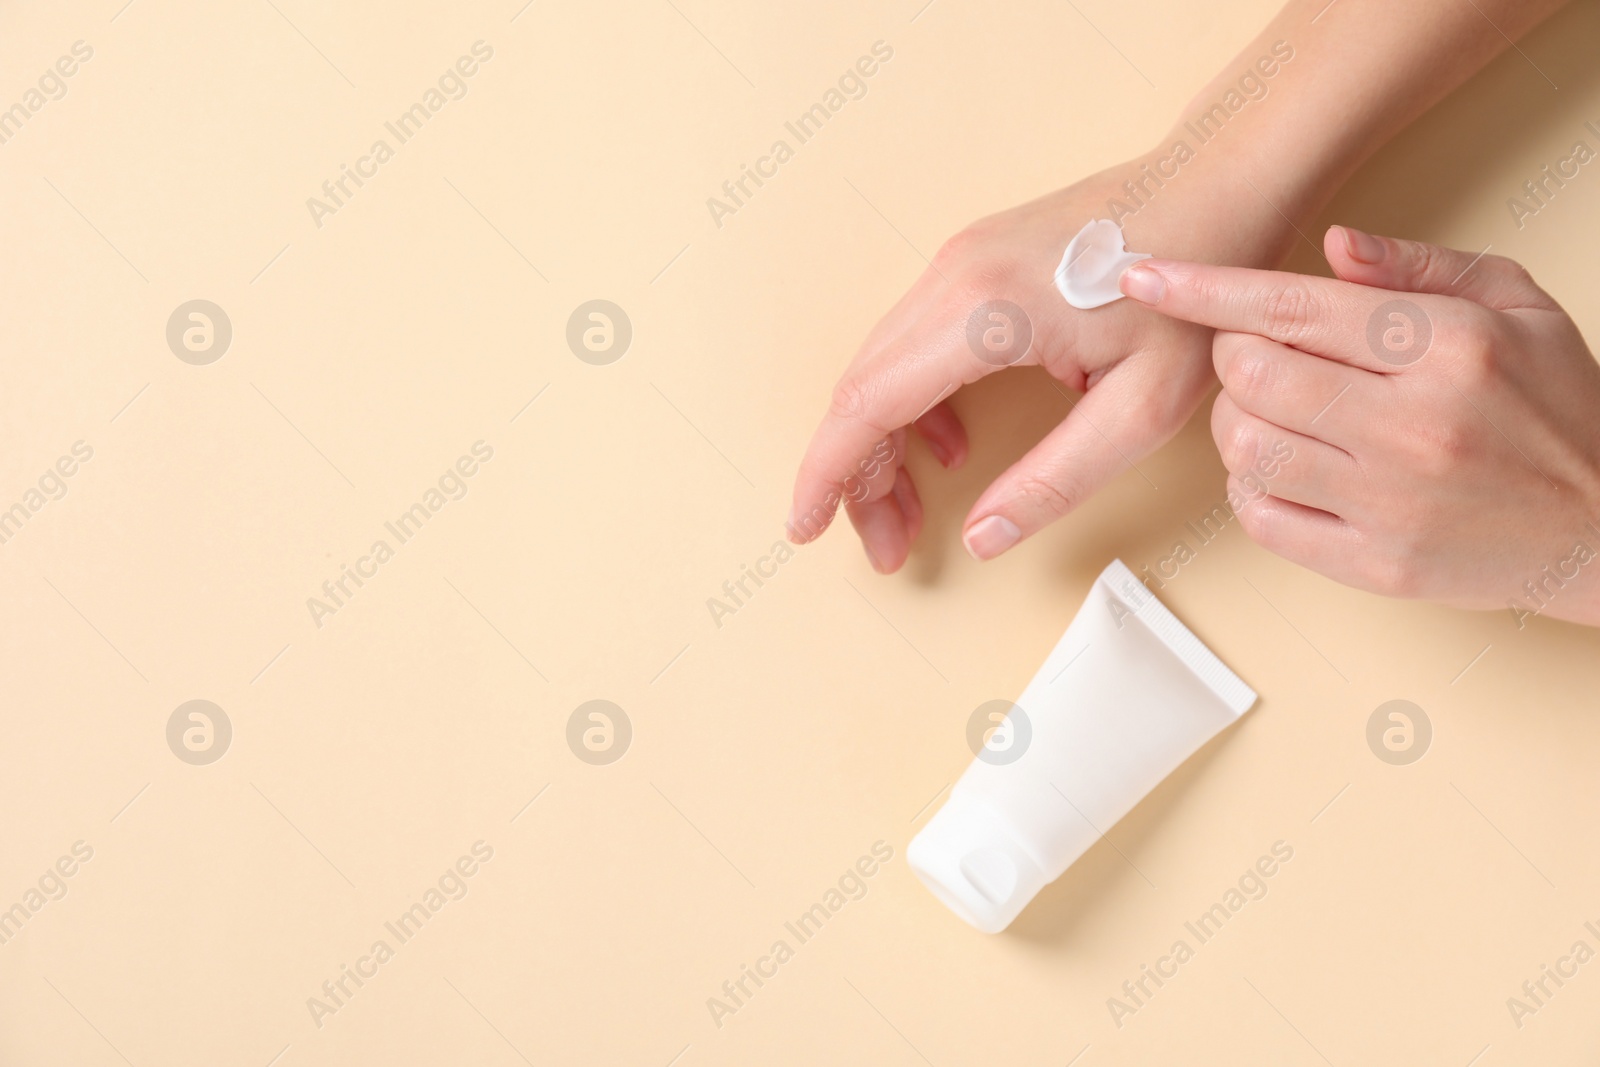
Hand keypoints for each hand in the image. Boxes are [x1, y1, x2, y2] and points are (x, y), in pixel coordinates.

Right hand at [786, 161, 1289, 571]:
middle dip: (856, 477)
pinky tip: (946, 446)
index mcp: (983, 313)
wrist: (1217, 188)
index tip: (803, 528)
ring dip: (879, 443)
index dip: (828, 475)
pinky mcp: (973, 259)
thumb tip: (979, 537)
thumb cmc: (1193, 299)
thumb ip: (1055, 482)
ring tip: (908, 510)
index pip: (868, 404)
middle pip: (862, 389)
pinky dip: (910, 403)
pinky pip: (911, 340)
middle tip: (886, 546)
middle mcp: (953, 276)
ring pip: (881, 364)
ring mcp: (958, 260)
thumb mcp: (1142, 410)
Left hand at [1121, 226, 1599, 623]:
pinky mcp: (1375, 566)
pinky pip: (1260, 517)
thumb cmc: (1557, 407)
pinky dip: (1250, 486)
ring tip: (1277, 413)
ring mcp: (1391, 503)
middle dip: (1233, 357)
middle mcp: (1414, 425)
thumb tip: (1331, 244)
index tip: (1144, 274)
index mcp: (1447, 346)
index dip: (1205, 288)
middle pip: (1250, 375)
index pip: (1294, 306)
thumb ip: (1419, 267)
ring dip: (1236, 422)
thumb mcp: (1516, 306)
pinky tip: (1287, 467)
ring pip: (1244, 447)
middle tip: (1262, 357)